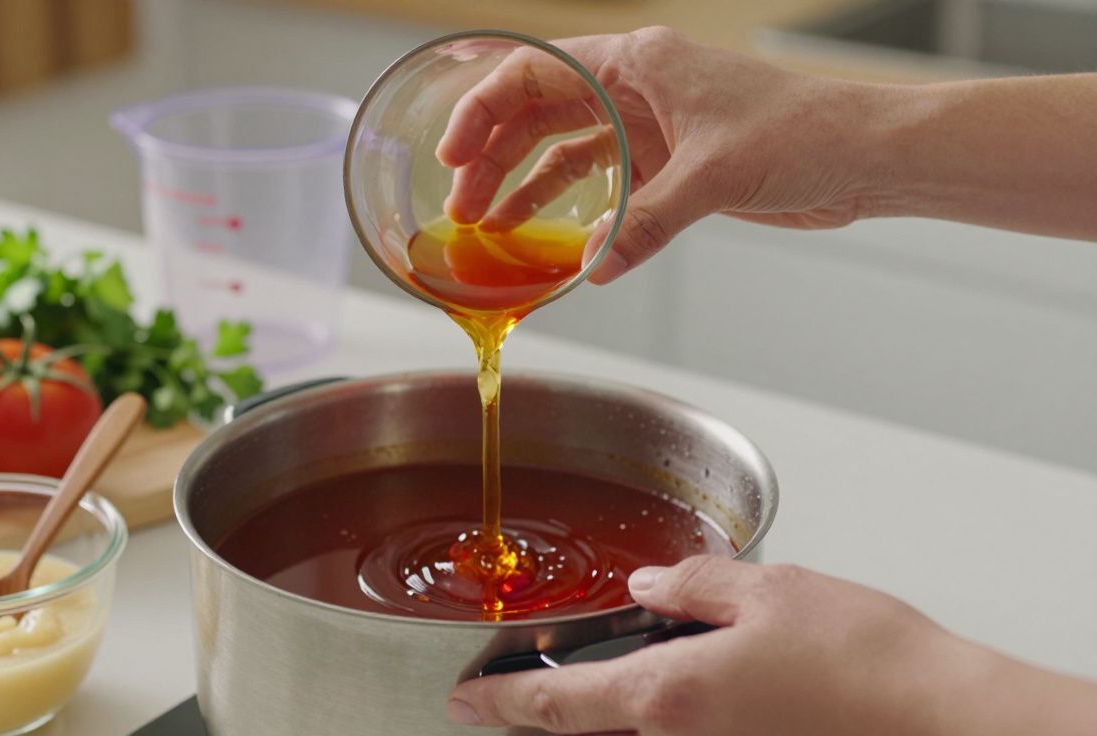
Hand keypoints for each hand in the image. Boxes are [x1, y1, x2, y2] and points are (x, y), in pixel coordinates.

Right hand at [436, 28, 890, 283]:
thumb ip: (646, 222)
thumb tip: (593, 268)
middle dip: (492, 156)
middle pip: (538, 113)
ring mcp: (650, 126)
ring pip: (564, 148)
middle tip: (461, 205)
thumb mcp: (714, 176)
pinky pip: (602, 183)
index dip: (483, 111)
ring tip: (487, 224)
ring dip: (523, 184)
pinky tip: (553, 242)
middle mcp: (637, 88)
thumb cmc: (806, 132)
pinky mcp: (668, 164)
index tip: (452, 155)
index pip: (535, 74)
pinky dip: (572, 210)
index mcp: (639, 63)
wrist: (864, 156)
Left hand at [446, 555, 1096, 735]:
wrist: (944, 723)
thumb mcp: (767, 592)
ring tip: (603, 675)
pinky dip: (664, 715)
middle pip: (590, 731)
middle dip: (552, 709)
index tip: (463, 702)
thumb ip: (692, 588)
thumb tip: (649, 589)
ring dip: (612, 709)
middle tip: (526, 682)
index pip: (553, 707)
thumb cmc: (866, 661)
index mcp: (667, 697)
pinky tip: (690, 686)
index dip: (499, 704)